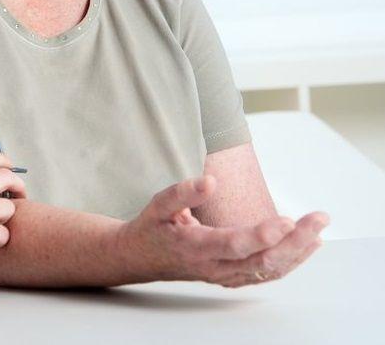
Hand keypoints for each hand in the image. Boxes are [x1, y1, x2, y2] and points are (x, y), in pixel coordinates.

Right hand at [117, 175, 328, 286]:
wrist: (141, 258)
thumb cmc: (152, 228)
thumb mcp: (158, 205)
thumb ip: (183, 193)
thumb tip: (210, 182)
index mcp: (195, 246)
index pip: (233, 244)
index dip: (262, 235)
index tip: (288, 221)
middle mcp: (214, 267)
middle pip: (261, 259)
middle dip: (295, 240)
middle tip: (318, 219)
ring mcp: (225, 275)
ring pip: (269, 269)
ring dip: (299, 251)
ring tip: (319, 229)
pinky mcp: (232, 277)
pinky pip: (266, 273)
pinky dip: (291, 261)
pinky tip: (307, 247)